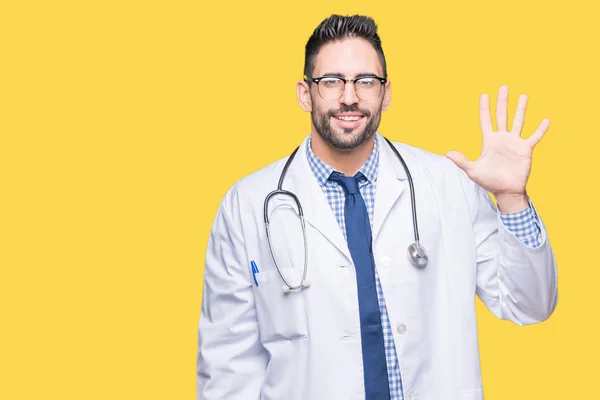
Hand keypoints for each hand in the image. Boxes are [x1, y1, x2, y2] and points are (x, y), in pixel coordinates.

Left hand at [446, 85, 549, 212]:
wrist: (506, 191)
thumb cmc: (489, 181)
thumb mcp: (473, 170)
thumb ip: (462, 161)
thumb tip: (447, 153)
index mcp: (489, 141)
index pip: (486, 120)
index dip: (484, 108)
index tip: (484, 95)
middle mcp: (502, 138)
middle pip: (501, 116)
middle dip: (502, 102)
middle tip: (504, 87)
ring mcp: (514, 143)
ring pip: (518, 121)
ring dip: (521, 109)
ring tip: (523, 96)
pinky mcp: (525, 149)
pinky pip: (534, 137)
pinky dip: (540, 129)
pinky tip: (546, 120)